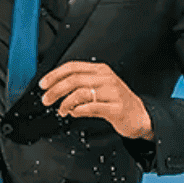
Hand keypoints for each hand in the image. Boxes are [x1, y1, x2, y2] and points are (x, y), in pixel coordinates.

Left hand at [39, 61, 154, 139]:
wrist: (140, 115)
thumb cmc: (116, 102)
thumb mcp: (99, 87)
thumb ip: (80, 85)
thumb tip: (55, 88)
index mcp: (100, 70)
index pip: (72, 67)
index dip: (54, 75)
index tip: (43, 84)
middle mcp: (106, 78)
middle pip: (73, 79)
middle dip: (55, 90)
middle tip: (46, 100)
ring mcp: (113, 92)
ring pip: (80, 93)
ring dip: (65, 103)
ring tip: (61, 110)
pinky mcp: (116, 108)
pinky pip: (92, 107)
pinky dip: (78, 110)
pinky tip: (74, 113)